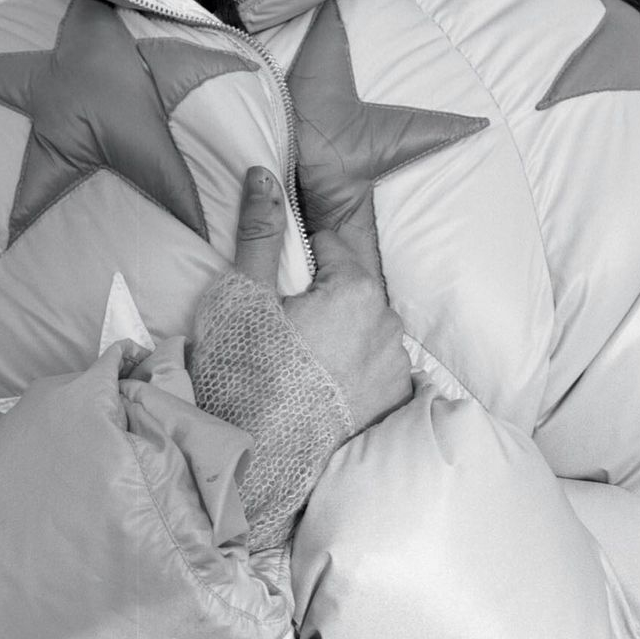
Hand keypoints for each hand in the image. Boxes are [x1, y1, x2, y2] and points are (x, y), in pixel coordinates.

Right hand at [235, 167, 413, 431]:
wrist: (258, 464)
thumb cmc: (246, 373)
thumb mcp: (243, 296)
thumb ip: (259, 231)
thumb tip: (264, 174)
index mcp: (356, 289)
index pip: (328, 246)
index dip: (295, 263)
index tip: (273, 291)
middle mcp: (389, 325)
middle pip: (349, 288)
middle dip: (320, 298)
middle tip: (278, 330)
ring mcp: (396, 370)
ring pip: (363, 329)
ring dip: (338, 335)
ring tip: (295, 365)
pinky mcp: (394, 407)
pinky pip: (374, 369)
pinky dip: (351, 372)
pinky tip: (317, 390)